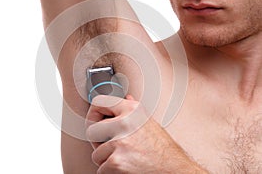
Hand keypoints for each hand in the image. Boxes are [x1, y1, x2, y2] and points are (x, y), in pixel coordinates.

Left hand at [85, 95, 207, 173]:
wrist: (174, 170)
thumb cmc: (162, 148)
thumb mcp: (148, 122)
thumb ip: (133, 110)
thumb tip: (126, 98)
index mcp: (132, 109)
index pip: (98, 101)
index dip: (93, 114)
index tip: (96, 123)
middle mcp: (125, 122)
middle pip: (91, 131)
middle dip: (98, 142)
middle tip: (111, 147)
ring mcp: (120, 143)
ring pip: (96, 153)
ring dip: (106, 160)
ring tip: (125, 158)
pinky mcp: (117, 162)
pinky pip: (101, 169)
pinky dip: (110, 172)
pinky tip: (126, 168)